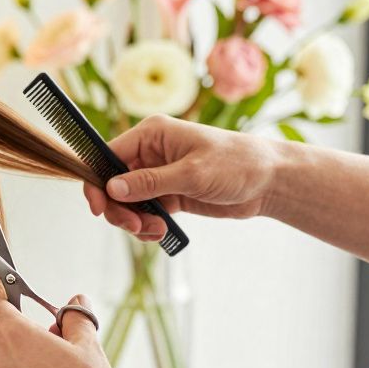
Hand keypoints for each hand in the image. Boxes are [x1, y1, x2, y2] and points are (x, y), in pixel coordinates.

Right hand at [82, 115, 280, 240]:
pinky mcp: (168, 195)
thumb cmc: (238, 164)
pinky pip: (143, 212)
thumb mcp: (192, 173)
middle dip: (119, 209)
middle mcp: (150, 153)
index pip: (107, 157)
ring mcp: (158, 175)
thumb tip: (112, 189)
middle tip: (135, 227)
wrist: (271, 182)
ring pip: (126, 202)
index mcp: (151, 135)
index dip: (97, 183)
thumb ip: (150, 182)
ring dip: (133, 221)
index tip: (99, 209)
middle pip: (112, 184)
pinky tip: (161, 232)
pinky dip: (146, 226)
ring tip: (154, 231)